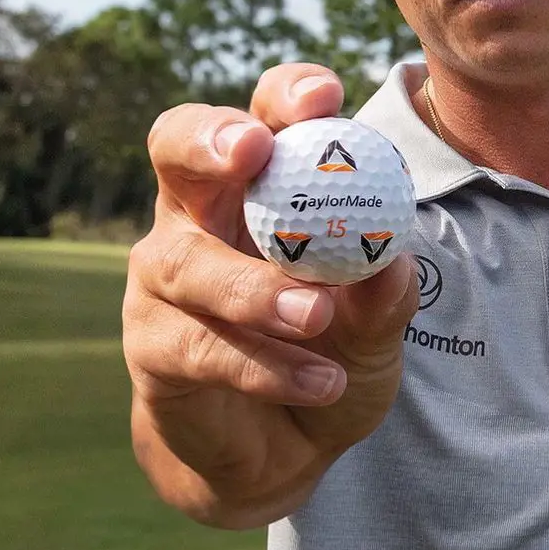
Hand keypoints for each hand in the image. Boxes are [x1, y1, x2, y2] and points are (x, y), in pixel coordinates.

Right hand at [122, 64, 419, 528]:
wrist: (289, 453)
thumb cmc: (332, 355)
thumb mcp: (376, 327)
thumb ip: (385, 296)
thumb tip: (395, 259)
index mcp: (259, 189)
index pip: (262, 117)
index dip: (284, 96)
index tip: (324, 97)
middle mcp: (198, 218)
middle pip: (176, 148)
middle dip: (209, 138)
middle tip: (252, 149)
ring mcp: (164, 281)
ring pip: (188, 263)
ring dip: (256, 288)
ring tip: (319, 316)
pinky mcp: (153, 347)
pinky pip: (199, 346)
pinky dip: (263, 366)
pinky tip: (320, 382)